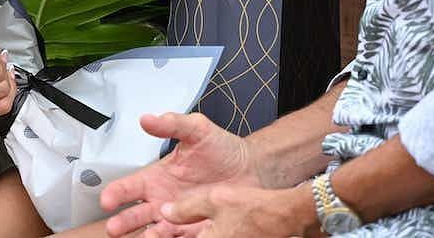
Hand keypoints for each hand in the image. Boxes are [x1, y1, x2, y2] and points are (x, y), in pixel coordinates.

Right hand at [101, 112, 258, 236]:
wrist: (251, 167)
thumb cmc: (222, 149)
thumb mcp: (197, 129)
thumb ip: (172, 124)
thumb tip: (148, 118)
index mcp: (158, 177)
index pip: (130, 187)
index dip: (116, 193)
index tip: (107, 200)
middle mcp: (164, 200)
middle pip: (136, 215)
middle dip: (123, 223)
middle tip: (113, 228)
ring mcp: (179, 217)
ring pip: (156, 232)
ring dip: (147, 236)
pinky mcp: (197, 230)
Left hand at [159, 184, 320, 237]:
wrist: (285, 215)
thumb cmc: (255, 208)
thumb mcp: (214, 200)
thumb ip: (186, 208)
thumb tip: (166, 212)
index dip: (157, 237)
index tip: (149, 232)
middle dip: (167, 235)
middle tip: (154, 230)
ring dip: (178, 233)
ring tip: (163, 227)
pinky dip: (194, 233)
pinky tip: (190, 226)